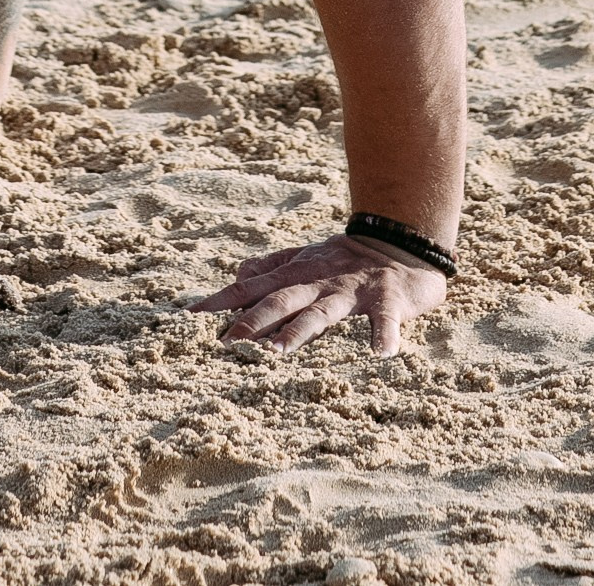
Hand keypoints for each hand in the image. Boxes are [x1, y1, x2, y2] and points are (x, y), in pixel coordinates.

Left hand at [192, 231, 449, 355]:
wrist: (402, 241)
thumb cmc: (348, 259)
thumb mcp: (307, 260)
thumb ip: (273, 267)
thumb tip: (237, 275)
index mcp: (299, 274)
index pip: (254, 287)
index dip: (224, 300)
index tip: (191, 316)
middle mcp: (320, 281)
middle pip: (282, 300)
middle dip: (255, 320)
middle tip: (229, 342)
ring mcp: (352, 290)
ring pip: (323, 311)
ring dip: (300, 330)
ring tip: (278, 351)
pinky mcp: (387, 298)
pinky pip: (386, 318)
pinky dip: (384, 334)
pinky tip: (381, 352)